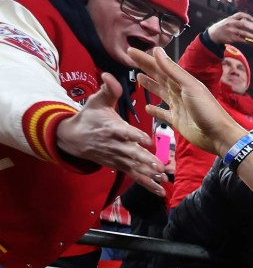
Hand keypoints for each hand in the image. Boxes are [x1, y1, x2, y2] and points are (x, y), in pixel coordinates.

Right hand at [56, 73, 166, 195]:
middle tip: (159, 166)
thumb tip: (109, 75)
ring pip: (135, 168)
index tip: (147, 140)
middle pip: (131, 154)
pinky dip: (148, 185)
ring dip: (149, 175)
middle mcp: (116, 146)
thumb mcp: (97, 102)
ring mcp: (118, 159)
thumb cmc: (90, 117)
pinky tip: (161, 192)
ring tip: (163, 180)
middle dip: (145, 160)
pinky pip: (135, 177)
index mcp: (112, 129)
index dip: (135, 137)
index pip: (125, 133)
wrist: (73, 138)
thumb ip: (108, 90)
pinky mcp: (121, 167)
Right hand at [131, 47, 246, 155]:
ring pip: (160, 93)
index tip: (132, 51)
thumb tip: (157, 51)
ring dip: (150, 85)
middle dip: (146, 68)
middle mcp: (180, 92)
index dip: (146, 59)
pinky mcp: (177, 120)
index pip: (161, 67)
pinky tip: (147, 108)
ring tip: (139, 77)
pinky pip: (163, 113)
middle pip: (159, 77)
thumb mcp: (190, 86)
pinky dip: (155, 110)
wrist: (218, 135)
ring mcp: (178, 106)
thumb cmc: (208, 110)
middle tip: (131, 59)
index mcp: (183, 82)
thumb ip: (173, 70)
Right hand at [207, 12, 252, 44]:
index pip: (240, 14)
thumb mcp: (228, 22)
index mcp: (231, 18)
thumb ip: (237, 23)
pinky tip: (248, 42)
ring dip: (252, 36)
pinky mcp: (231, 38)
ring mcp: (231, 31)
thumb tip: (248, 29)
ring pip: (244, 34)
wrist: (213, 34)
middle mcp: (231, 24)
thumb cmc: (223, 28)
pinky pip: (241, 39)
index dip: (248, 16)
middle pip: (244, 24)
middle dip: (252, 28)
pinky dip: (245, 41)